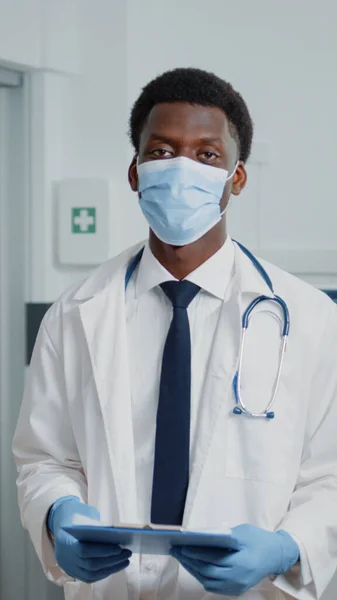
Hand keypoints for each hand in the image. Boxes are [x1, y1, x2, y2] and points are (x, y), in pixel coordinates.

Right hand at [48, 496, 131, 582]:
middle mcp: (64, 557)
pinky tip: (116, 565)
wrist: (58, 522)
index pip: (83, 551)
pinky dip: (104, 572)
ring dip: (111, 568)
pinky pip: (89, 577)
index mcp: (64, 540)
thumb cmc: (74, 515)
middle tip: (127, 553)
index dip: (102, 551)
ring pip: (91, 574)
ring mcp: (67, 566)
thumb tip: (115, 535)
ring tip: (126, 559)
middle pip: (90, 564)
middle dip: (111, 560)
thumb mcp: (83, 515)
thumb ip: (95, 526)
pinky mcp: (72, 572)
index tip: (118, 548)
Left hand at [171, 524, 298, 595]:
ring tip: (181, 557)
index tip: (182, 546)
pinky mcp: (236, 590)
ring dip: (193, 570)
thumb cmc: (258, 539)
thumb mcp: (242, 532)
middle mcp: (239, 578)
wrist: (276, 555)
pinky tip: (193, 566)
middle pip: (208, 572)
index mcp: (242, 562)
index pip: (213, 559)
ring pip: (209, 581)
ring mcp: (237, 586)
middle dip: (190, 561)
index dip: (196, 553)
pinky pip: (214, 586)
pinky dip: (202, 576)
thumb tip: (199, 538)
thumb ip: (223, 536)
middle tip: (176, 551)